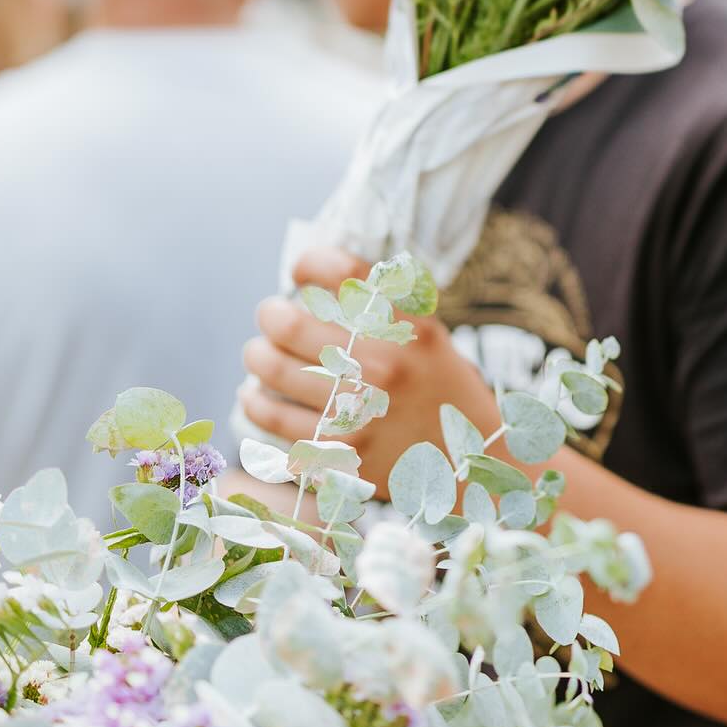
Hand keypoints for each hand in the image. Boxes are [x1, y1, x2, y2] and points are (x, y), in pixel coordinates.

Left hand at [239, 247, 502, 489]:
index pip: (344, 273)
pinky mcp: (340, 452)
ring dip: (256, 355)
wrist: (471, 463)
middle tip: (270, 315)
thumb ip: (384, 310)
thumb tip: (316, 283)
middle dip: (270, 314)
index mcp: (409, 327)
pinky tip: (255, 395)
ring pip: (272, 368)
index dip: (310, 263)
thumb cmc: (441, 391)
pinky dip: (255, 402)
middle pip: (290, 322)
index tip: (300, 272)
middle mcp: (384, 365)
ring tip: (258, 353)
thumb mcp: (429, 338)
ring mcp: (360, 411)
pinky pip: (273, 418)